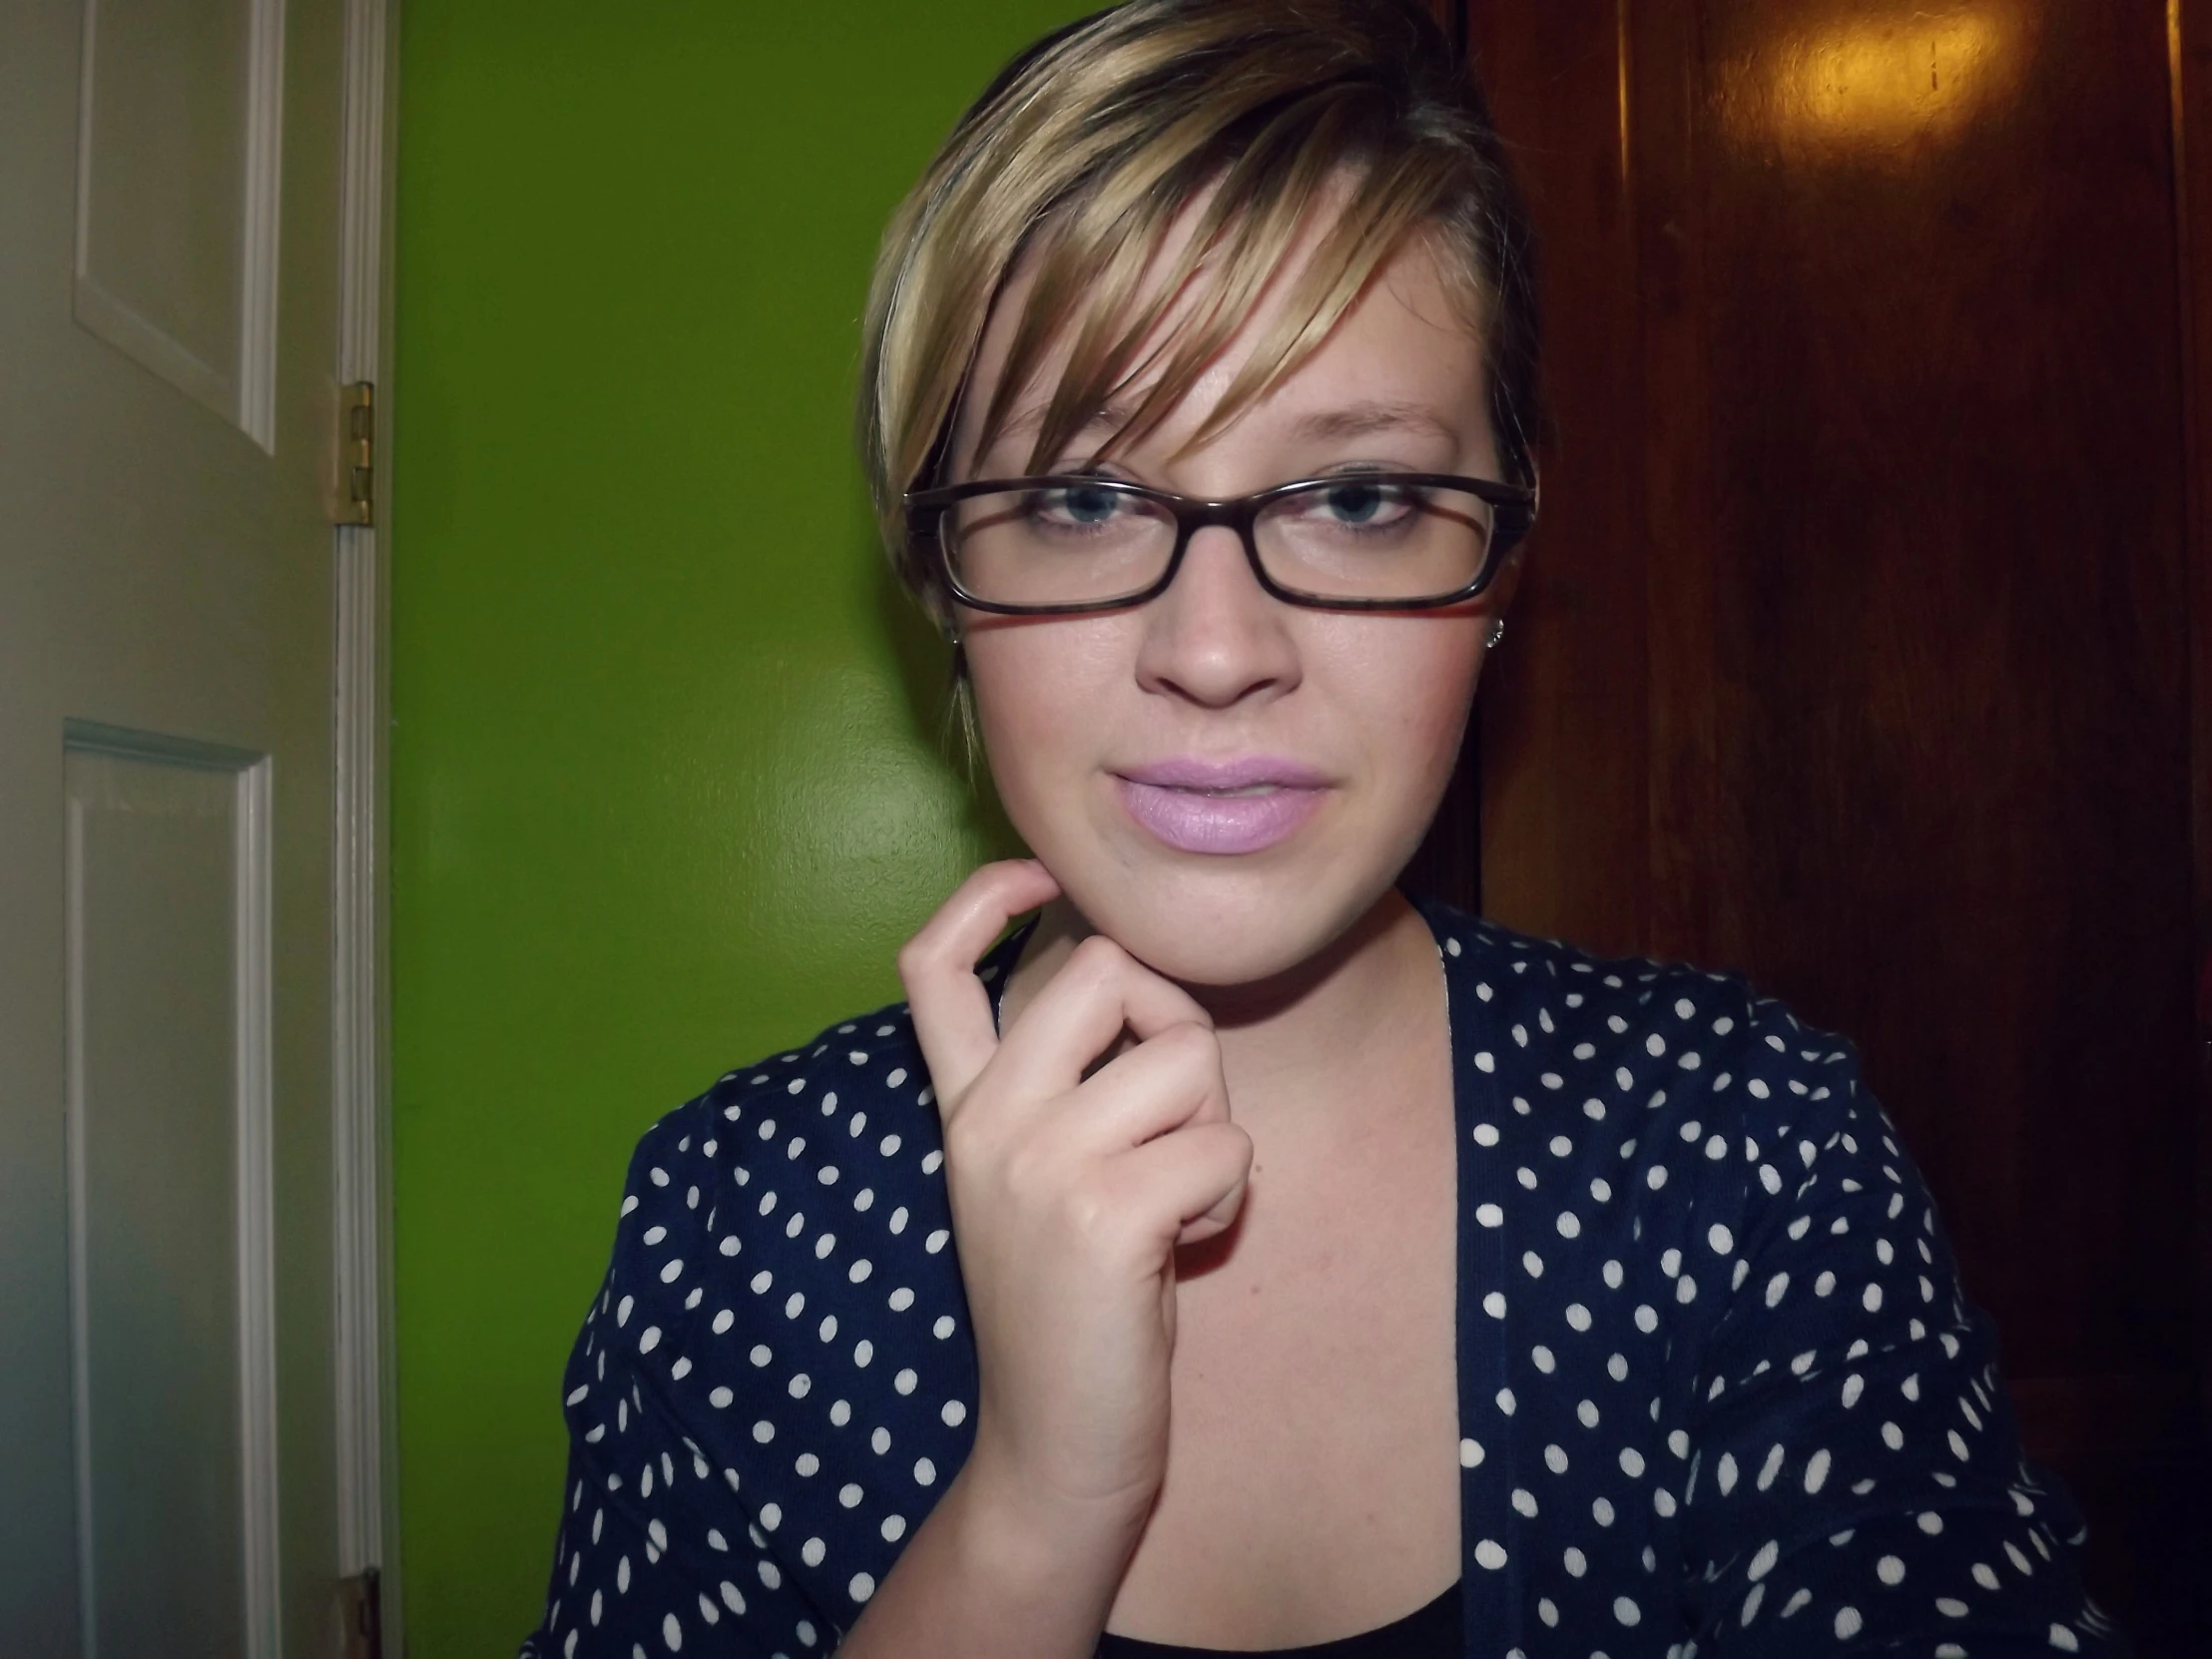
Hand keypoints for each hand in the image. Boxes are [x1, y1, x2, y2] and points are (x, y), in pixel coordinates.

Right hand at [899, 860, 1253, 1540]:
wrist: (1052, 1451)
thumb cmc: (1074, 1309)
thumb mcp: (1038, 1180)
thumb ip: (1062, 1087)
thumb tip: (1136, 983)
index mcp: (964, 1109)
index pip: (933, 964)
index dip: (986, 898)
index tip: (1040, 877)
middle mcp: (987, 1121)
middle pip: (1105, 969)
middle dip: (1175, 1022)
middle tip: (1171, 1111)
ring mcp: (1038, 1162)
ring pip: (1185, 1054)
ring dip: (1212, 1126)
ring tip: (1176, 1200)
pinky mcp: (1104, 1214)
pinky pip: (1223, 1142)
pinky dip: (1230, 1195)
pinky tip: (1184, 1248)